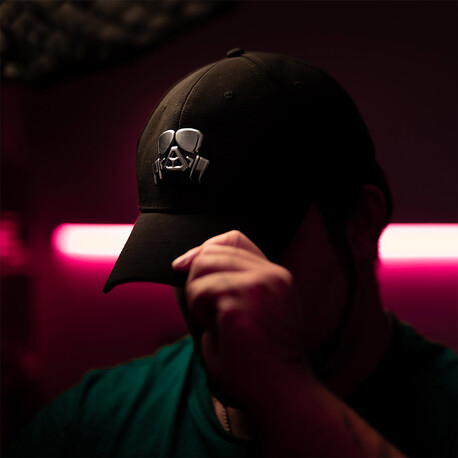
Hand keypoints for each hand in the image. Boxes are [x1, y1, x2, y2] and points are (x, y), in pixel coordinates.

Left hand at [172, 230, 309, 404]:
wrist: (278, 390)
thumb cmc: (259, 357)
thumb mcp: (250, 311)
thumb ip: (231, 283)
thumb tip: (187, 262)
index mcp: (276, 276)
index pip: (235, 239)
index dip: (205, 248)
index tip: (183, 266)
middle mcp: (271, 275)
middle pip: (213, 250)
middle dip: (195, 276)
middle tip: (203, 308)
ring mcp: (258, 286)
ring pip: (203, 266)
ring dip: (196, 295)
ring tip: (211, 320)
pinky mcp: (240, 302)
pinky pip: (200, 290)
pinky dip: (197, 309)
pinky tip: (214, 328)